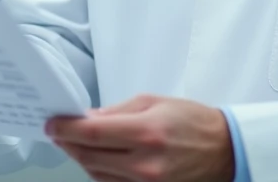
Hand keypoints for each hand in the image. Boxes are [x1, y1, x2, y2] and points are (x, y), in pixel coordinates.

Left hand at [47, 94, 234, 181]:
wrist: (224, 150)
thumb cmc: (192, 121)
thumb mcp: (154, 102)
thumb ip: (118, 111)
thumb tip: (87, 118)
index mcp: (146, 133)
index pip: (92, 133)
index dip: (66, 129)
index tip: (52, 124)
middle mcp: (144, 164)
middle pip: (89, 157)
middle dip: (69, 143)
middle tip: (60, 131)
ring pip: (97, 174)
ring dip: (82, 158)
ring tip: (78, 143)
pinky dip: (100, 172)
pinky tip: (98, 159)